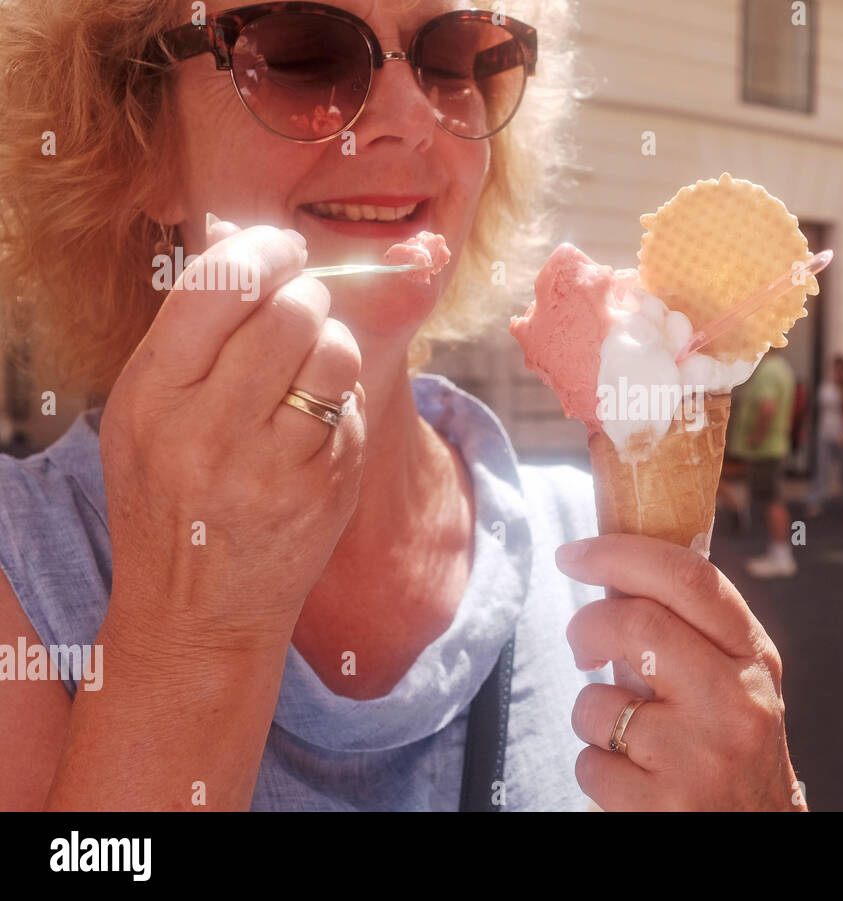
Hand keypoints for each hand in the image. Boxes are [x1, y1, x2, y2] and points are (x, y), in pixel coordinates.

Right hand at [99, 216, 365, 650]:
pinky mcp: (322, 492)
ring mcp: (269, 464)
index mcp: (153, 392)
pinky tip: (312, 433)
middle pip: (290, 311)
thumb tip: (242, 237)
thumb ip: (192, 332)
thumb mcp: (148, 413)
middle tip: (302, 312)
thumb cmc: (170, 496)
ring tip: (310, 370)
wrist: (194, 613)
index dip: (266, 249)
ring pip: (334, 353)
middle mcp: (206, 427)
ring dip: (333, 346)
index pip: (219, 284)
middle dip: (307, 298)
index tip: (285, 248)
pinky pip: (350, 411)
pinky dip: (340, 406)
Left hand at [557, 535, 806, 810]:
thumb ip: (695, 633)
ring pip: (598, 703)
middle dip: (586, 626)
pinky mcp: (662, 806)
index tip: (574, 553)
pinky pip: (590, 763)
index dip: (621, 553)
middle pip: (636, 624)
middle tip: (580, 645)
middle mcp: (734, 703)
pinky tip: (632, 778)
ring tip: (625, 734)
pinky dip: (597, 766)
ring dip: (592, 713)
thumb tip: (615, 575)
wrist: (760, 836)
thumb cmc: (735, 752)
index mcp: (752, 659)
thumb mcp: (738, 683)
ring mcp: (699, 757)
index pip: (690, 579)